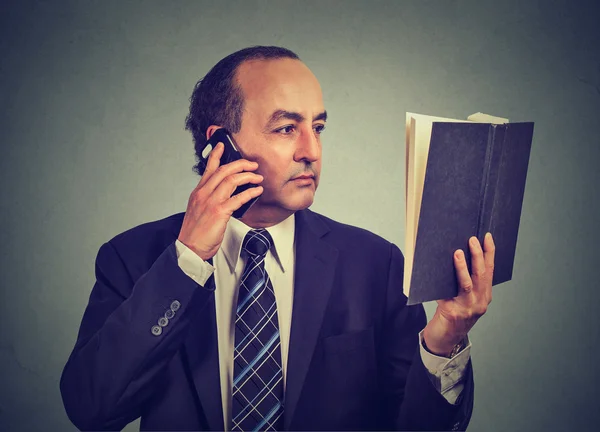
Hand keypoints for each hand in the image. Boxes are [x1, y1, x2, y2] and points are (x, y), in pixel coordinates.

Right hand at [177, 142, 263, 259]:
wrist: (190, 248)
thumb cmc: (195, 233)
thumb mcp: (198, 210)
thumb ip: (209, 199)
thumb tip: (226, 194)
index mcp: (198, 192)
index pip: (208, 169)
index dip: (216, 155)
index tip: (222, 146)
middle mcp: (203, 194)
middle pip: (223, 170)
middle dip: (240, 164)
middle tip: (252, 165)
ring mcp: (211, 201)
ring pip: (231, 180)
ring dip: (247, 176)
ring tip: (257, 178)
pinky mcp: (219, 211)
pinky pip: (238, 197)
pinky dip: (250, 192)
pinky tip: (257, 191)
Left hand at [422, 233, 494, 355]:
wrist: (447, 336)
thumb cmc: (455, 311)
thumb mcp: (466, 296)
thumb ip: (467, 281)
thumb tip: (458, 253)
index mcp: (485, 295)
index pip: (490, 270)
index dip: (490, 252)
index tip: (488, 236)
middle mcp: (480, 302)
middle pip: (481, 275)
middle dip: (477, 255)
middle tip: (472, 240)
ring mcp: (467, 308)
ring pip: (466, 284)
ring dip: (462, 267)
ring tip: (457, 253)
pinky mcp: (452, 313)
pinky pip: (446, 294)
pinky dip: (441, 283)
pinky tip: (435, 272)